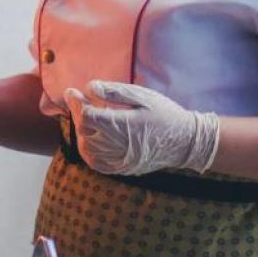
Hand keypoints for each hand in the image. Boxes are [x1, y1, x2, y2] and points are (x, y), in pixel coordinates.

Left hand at [64, 81, 219, 175]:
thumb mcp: (143, 96)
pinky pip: (96, 163)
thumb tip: (90, 88)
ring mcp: (120, 160)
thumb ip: (115, 92)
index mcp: (125, 125)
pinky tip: (91, 137)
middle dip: (78, 114)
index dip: (76, 103)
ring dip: (81, 132)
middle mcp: (120, 146)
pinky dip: (88, 150)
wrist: (186, 142)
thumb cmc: (165, 114)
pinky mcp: (122, 168)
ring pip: (87, 149)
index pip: (88, 117)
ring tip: (86, 118)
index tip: (71, 91)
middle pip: (85, 131)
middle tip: (79, 101)